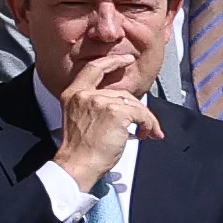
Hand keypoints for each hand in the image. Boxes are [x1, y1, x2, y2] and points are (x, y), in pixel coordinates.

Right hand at [49, 39, 156, 185]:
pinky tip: (147, 134)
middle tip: (146, 123)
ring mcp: (100, 102)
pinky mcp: (116, 112)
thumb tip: (125, 106)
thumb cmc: (80, 149)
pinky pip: (142, 115)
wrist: (78, 164)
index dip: (112, 62)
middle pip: (123, 93)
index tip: (125, 59)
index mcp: (73, 94)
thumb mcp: (79, 119)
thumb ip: (94, 105)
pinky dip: (149, 125)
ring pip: (135, 104)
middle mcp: (85, 94)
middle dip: (139, 108)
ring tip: (147, 132)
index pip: (93, 69)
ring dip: (147, 120)